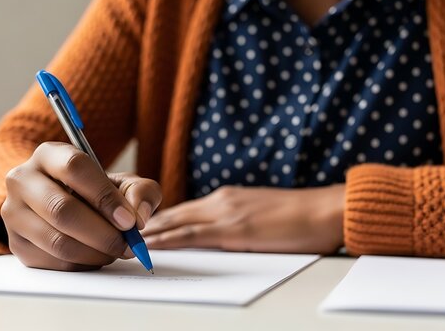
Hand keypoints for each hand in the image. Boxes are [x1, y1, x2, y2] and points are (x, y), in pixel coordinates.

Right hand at [1, 142, 161, 270]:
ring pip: (57, 241)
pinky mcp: (16, 243)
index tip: (129, 220)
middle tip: (127, 245)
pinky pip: (53, 262)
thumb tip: (139, 215)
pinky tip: (95, 256)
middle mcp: (22, 180)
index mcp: (48, 155)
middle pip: (62, 210)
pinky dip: (82, 264)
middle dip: (103, 233)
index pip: (74, 168)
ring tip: (115, 251)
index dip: (105, 196)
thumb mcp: (122, 183)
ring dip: (95, 253)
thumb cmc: (94, 193)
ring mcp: (13, 213)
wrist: (61, 206)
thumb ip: (141, 192)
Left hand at [142, 184, 344, 253]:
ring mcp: (225, 213)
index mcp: (228, 198)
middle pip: (173, 212)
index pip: (185, 210)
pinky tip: (151, 245)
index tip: (138, 226)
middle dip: (145, 221)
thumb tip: (222, 234)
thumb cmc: (301, 217)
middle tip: (118, 229)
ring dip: (149, 231)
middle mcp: (221, 201)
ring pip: (176, 221)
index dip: (159, 218)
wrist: (326, 210)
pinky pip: (191, 235)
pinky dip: (168, 240)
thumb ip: (238, 220)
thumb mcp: (262, 214)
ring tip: (123, 238)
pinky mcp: (233, 229)